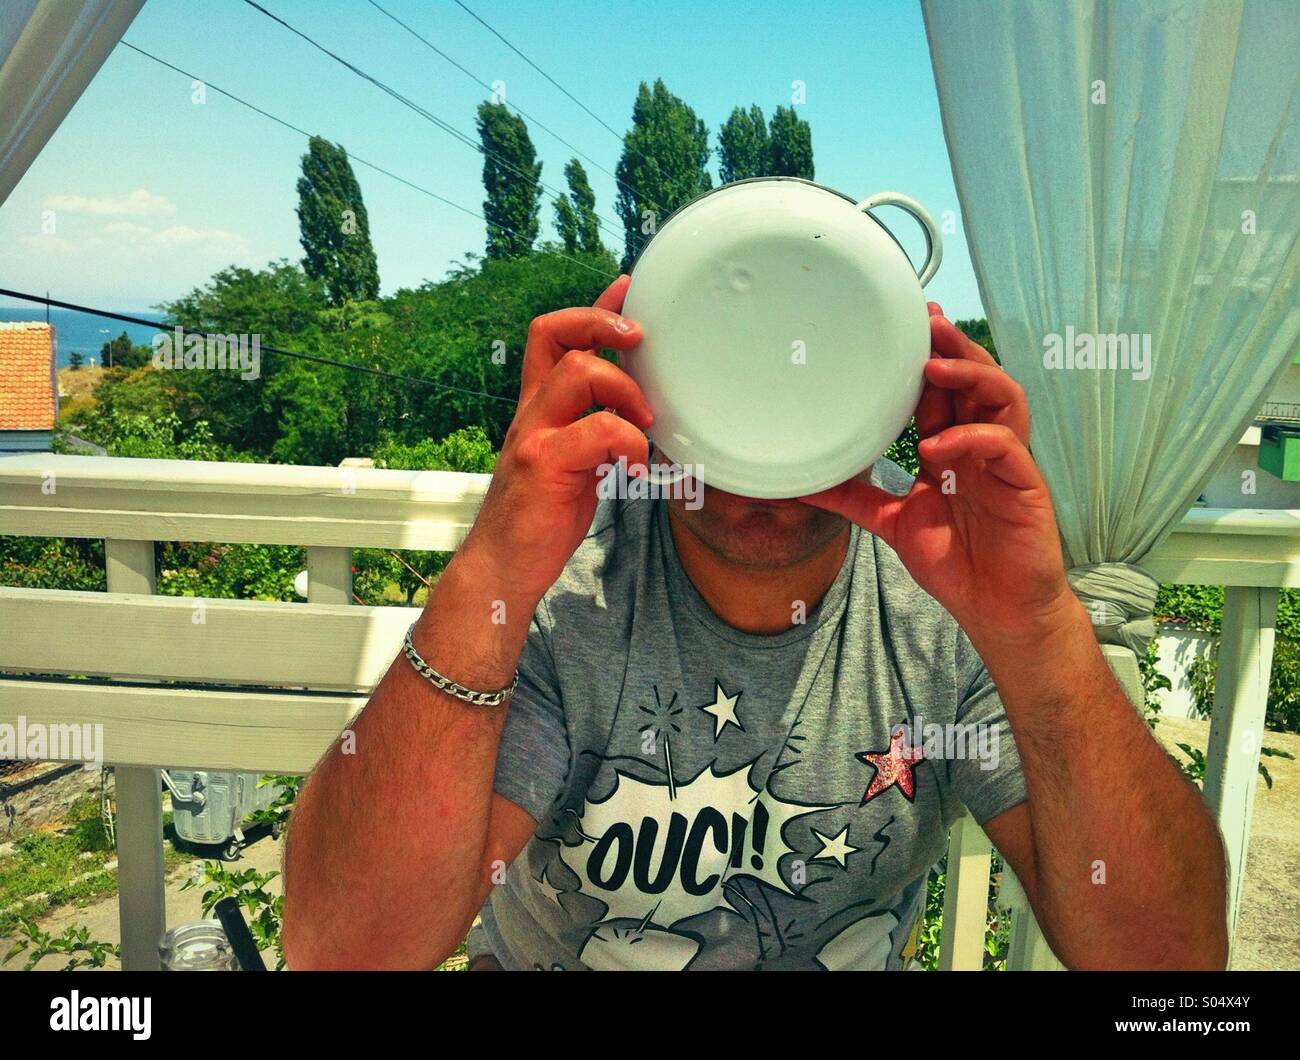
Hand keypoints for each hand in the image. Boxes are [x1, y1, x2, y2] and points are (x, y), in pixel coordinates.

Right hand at [457, 275, 651, 604]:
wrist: (502, 569)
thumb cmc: (540, 520)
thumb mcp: (573, 463)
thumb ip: (595, 431)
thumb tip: (640, 415)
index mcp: (538, 408)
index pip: (553, 335)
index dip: (593, 306)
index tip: (627, 289)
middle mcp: (530, 411)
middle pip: (554, 331)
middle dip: (604, 322)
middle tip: (641, 342)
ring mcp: (533, 434)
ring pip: (580, 371)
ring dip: (626, 390)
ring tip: (644, 424)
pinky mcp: (543, 463)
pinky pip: (598, 429)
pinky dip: (629, 444)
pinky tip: (633, 470)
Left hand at [800, 304, 1076, 642]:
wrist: (997, 610)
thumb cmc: (956, 563)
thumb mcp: (891, 522)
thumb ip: (853, 498)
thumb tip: (798, 485)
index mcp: (954, 448)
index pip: (944, 390)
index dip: (927, 356)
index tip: (902, 326)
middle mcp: (983, 447)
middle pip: (977, 378)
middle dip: (952, 347)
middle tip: (924, 323)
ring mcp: (1007, 463)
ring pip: (1003, 397)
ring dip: (969, 376)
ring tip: (931, 369)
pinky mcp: (1026, 485)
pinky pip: (1004, 445)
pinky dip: (971, 437)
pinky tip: (937, 445)